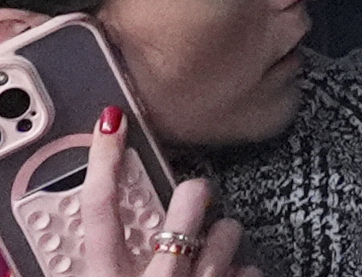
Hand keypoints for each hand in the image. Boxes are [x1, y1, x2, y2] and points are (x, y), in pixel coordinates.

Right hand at [78, 158, 256, 276]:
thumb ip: (100, 264)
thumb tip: (87, 242)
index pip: (100, 210)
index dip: (103, 162)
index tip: (111, 125)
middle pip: (185, 207)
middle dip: (193, 194)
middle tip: (193, 195)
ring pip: (225, 233)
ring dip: (221, 238)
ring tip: (210, 255)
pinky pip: (248, 269)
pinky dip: (239, 272)